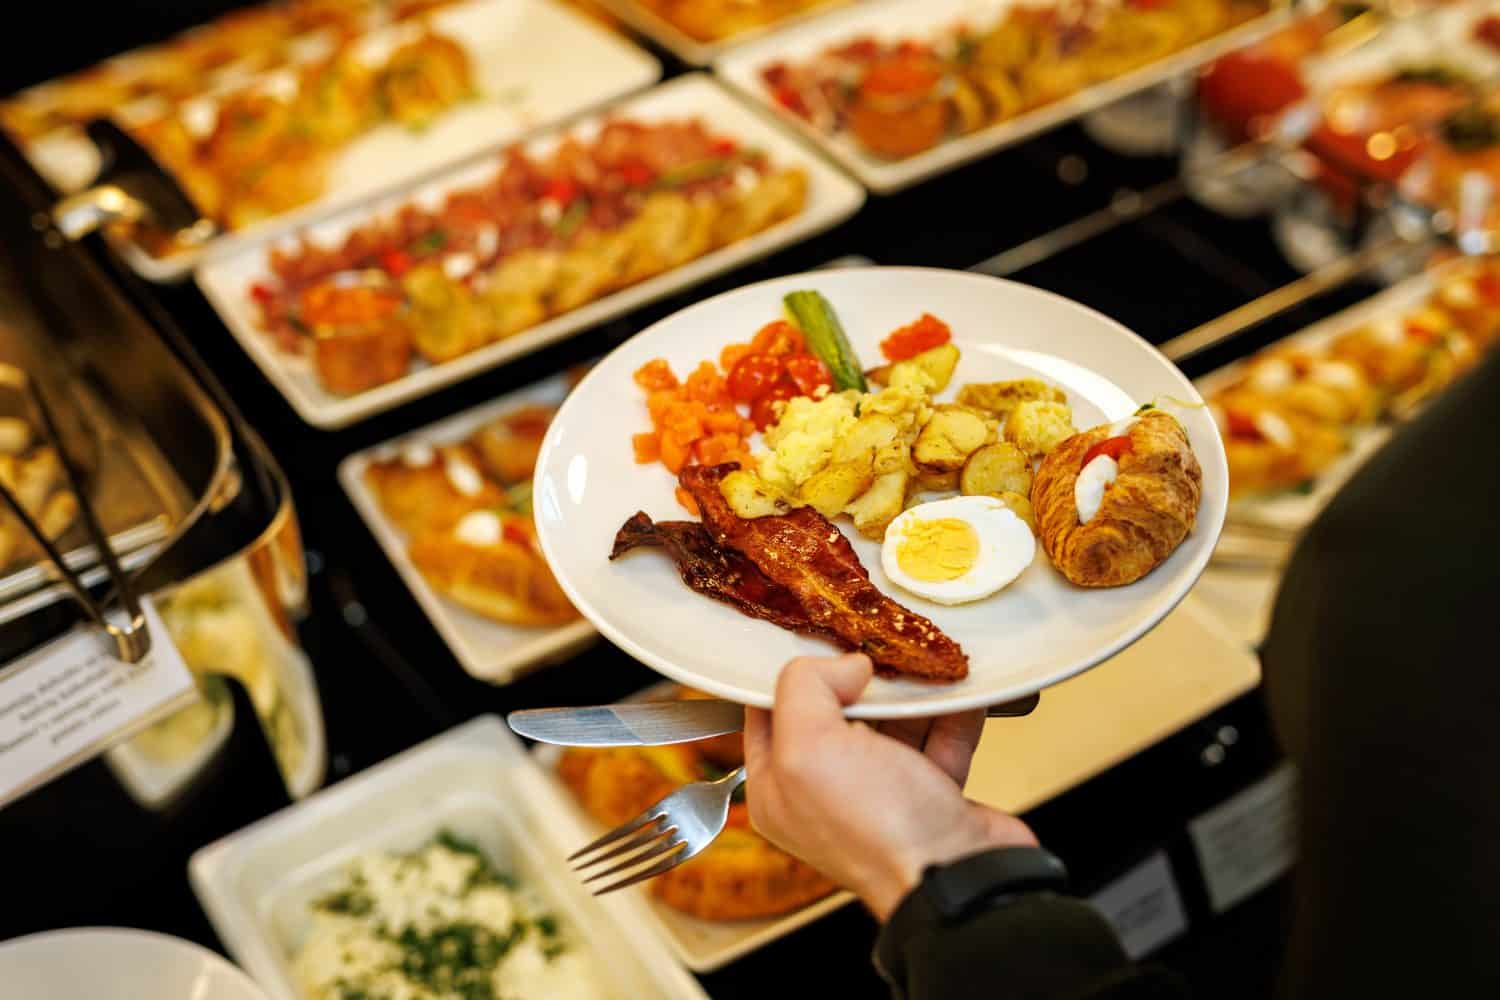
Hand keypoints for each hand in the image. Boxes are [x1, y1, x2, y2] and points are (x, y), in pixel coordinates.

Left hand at [743, 654, 1038, 920]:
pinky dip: (950, 713)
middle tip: (879, 647)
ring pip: (891, 722)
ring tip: (924, 659)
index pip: (768, 713)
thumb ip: (806, 688)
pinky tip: (960, 686)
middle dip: (860, 678)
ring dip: (911, 692)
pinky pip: (938, 739)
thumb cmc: (876, 826)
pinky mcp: (932, 794)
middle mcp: (824, 793)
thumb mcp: (809, 748)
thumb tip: (845, 665)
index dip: (791, 674)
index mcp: (778, 788)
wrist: (959, 877)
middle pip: (835, 713)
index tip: (820, 641)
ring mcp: (881, 795)